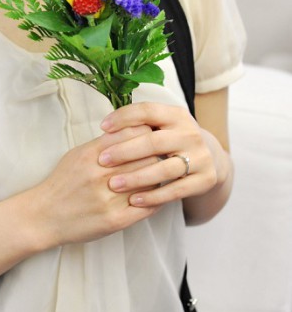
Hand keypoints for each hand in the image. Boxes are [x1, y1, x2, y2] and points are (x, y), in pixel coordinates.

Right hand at [26, 124, 161, 248]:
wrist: (44, 215)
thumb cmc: (63, 182)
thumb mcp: (77, 154)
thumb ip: (103, 143)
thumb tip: (131, 130)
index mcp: (91, 154)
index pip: (131, 135)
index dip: (147, 134)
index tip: (153, 136)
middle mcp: (100, 175)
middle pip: (145, 157)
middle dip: (156, 154)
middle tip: (164, 154)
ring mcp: (108, 199)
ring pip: (149, 182)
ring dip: (159, 177)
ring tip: (163, 174)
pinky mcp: (115, 220)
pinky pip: (147, 207)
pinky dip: (157, 199)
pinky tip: (159, 195)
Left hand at [97, 103, 218, 207]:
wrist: (209, 158)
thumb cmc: (170, 140)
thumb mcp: (160, 125)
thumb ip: (138, 125)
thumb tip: (106, 129)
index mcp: (177, 115)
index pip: (147, 111)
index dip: (123, 117)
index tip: (102, 127)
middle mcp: (191, 133)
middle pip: (154, 142)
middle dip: (125, 151)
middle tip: (103, 160)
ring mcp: (201, 157)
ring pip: (164, 169)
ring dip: (136, 178)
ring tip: (114, 184)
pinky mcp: (206, 179)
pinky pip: (176, 191)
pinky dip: (154, 196)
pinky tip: (134, 200)